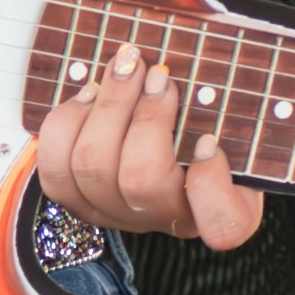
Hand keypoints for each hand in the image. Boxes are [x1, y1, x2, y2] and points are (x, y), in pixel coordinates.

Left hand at [30, 49, 258, 250]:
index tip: (208, 141)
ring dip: (106, 106)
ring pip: (92, 168)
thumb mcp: (239, 123)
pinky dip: (69, 120)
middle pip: (140, 181)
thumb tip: (197, 105)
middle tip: (156, 73)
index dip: (211, 184)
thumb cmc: (208, 124)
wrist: (169, 131)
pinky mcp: (76, 198)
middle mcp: (164, 219)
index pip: (223, 225)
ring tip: (126, 69)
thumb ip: (234, 117)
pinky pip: (55, 166)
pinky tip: (92, 94)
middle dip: (144, 115)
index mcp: (219, 209)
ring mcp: (115, 213)